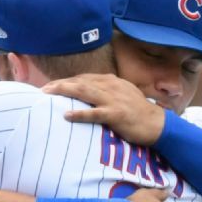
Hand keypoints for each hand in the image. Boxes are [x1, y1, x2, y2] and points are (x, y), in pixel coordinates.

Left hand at [43, 74, 166, 145]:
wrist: (157, 124)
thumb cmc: (138, 113)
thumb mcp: (122, 95)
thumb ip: (106, 92)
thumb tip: (89, 93)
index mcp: (111, 81)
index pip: (84, 78)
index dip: (67, 81)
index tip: (52, 86)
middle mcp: (111, 86)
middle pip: (80, 82)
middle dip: (60, 84)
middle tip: (43, 89)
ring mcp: (113, 100)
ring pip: (84, 91)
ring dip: (64, 91)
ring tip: (48, 95)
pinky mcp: (116, 114)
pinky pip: (94, 113)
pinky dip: (80, 114)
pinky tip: (66, 116)